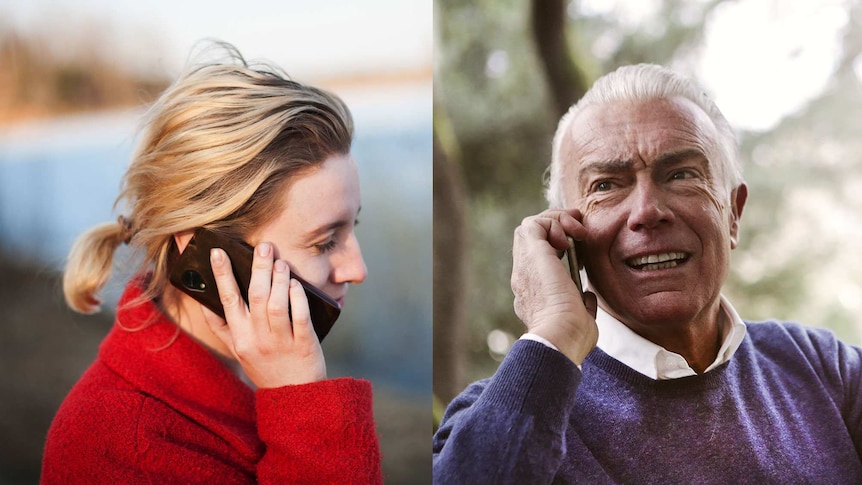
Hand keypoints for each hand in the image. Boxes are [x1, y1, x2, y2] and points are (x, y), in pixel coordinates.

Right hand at [203, 242, 325, 387]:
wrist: (294, 396)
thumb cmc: (266, 368)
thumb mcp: (239, 352)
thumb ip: (224, 329)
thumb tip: (205, 303)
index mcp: (240, 338)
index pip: (227, 301)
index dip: (222, 275)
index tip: (218, 252)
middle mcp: (257, 339)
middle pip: (255, 297)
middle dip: (257, 268)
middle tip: (263, 246)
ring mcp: (280, 342)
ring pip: (276, 305)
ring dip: (278, 280)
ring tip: (280, 262)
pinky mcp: (303, 345)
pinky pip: (300, 317)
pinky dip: (298, 298)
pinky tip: (296, 284)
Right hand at [511, 208, 597, 363]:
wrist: (561, 337)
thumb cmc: (572, 336)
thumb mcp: (579, 317)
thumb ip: (580, 303)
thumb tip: (586, 296)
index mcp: (533, 292)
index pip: (537, 259)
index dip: (557, 246)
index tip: (580, 250)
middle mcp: (524, 276)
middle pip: (530, 238)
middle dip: (555, 227)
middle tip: (579, 232)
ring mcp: (525, 264)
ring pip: (530, 226)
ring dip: (556, 221)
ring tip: (577, 231)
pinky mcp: (532, 254)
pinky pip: (535, 223)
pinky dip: (555, 222)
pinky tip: (571, 235)